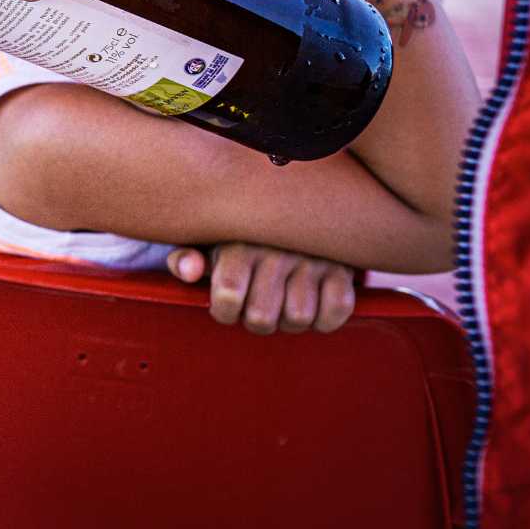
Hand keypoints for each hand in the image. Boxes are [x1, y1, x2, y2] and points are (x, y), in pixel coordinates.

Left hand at [170, 243, 355, 333]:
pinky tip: (313, 303)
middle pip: (261, 317)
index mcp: (238, 243)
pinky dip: (325, 318)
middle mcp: (275, 250)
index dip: (224, 312)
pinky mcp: (343, 266)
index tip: (227, 304)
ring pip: (298, 318)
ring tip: (284, 302)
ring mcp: (312, 258)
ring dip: (290, 321)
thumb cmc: (242, 234)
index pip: (226, 295)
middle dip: (256, 321)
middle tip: (258, 306)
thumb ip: (186, 256)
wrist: (297, 207)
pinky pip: (337, 310)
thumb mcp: (208, 240)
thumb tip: (188, 271)